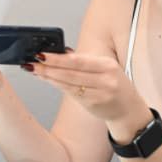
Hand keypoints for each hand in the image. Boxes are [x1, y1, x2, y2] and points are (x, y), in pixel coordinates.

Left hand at [24, 49, 146, 124]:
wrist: (128, 109)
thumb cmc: (115, 85)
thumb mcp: (105, 68)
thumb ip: (85, 61)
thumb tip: (61, 52)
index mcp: (108, 66)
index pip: (79, 60)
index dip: (58, 58)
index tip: (42, 54)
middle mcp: (105, 80)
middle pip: (71, 72)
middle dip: (49, 67)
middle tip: (33, 62)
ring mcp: (99, 94)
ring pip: (68, 84)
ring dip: (49, 77)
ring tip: (35, 70)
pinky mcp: (92, 104)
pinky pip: (70, 93)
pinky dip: (57, 86)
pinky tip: (47, 80)